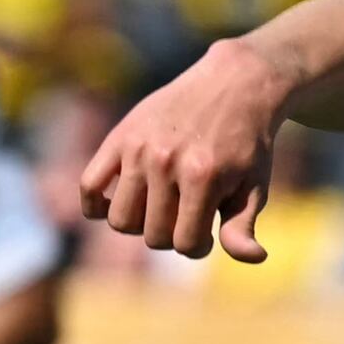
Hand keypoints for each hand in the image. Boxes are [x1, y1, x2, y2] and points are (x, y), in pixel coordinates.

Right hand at [78, 39, 293, 261]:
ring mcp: (139, 148)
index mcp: (202, 177)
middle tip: (187, 213)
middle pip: (152, 235)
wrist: (234, 84)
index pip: (184, 244)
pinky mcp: (120, 136)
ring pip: (120, 220)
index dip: (198, 246)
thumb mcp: (254, 186)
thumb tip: (253, 259)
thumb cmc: (247, 144)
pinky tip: (116, 202)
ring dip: (140, 223)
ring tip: (159, 206)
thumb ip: (243, 226)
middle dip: (172, 233)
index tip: (208, 230)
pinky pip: (89, 185)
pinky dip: (96, 204)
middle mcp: (166, 162)